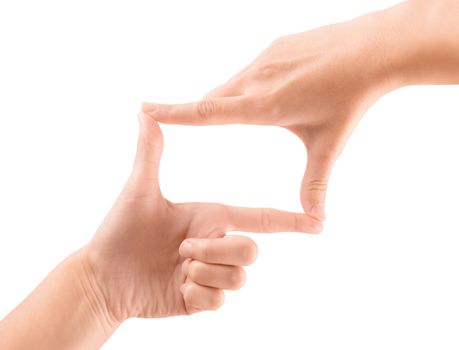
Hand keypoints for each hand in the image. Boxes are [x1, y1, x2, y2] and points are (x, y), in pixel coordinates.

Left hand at [84, 112, 321, 323]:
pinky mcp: (201, 299)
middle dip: (217, 251)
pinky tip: (175, 287)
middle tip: (182, 250)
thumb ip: (150, 153)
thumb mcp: (138, 191)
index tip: (317, 222)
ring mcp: (209, 273)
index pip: (259, 218)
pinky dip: (196, 294)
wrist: (104, 276)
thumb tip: (145, 112)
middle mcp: (215, 244)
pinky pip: (219, 299)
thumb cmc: (120, 231)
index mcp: (211, 217)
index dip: (289, 221)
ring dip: (204, 272)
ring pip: (238, 277)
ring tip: (177, 268)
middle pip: (251, 251)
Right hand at [141, 10, 399, 221]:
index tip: (146, 109)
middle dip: (201, 112)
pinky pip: (249, 70)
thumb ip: (316, 183)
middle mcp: (257, 79)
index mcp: (263, 106)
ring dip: (228, 100)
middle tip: (182, 119)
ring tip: (242, 112)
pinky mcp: (274, 48)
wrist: (372, 50)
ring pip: (231, 84)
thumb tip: (317, 220)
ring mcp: (264, 60)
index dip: (174, 113)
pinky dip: (247, 85)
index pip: (207, 111)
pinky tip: (271, 89)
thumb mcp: (328, 145)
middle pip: (214, 99)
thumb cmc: (349, 99)